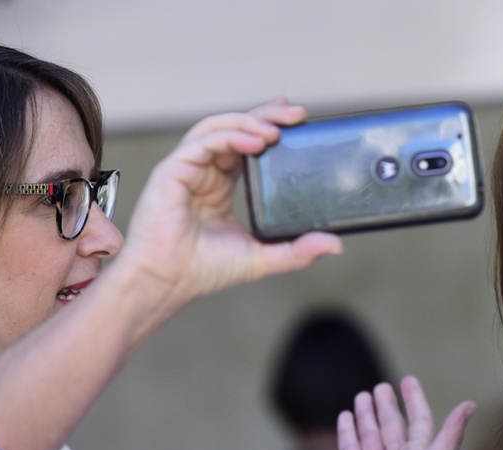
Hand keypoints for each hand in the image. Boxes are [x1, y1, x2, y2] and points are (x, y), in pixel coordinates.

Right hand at [116, 98, 342, 309]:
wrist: (167, 282)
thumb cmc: (203, 270)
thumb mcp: (263, 257)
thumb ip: (298, 250)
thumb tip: (334, 245)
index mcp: (221, 186)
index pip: (248, 146)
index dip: (269, 128)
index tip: (297, 122)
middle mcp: (205, 173)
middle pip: (236, 129)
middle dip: (266, 116)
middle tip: (296, 114)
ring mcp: (188, 169)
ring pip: (218, 128)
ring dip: (249, 121)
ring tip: (276, 128)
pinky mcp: (173, 171)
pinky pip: (203, 143)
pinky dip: (230, 136)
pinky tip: (254, 140)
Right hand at [337, 376, 475, 449]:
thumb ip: (451, 433)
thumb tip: (471, 404)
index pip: (418, 419)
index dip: (414, 400)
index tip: (408, 380)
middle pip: (392, 425)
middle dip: (387, 405)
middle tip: (381, 387)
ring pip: (371, 434)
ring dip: (367, 415)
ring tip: (362, 396)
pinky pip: (350, 448)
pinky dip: (347, 432)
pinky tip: (345, 416)